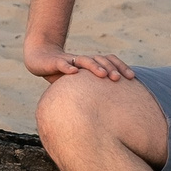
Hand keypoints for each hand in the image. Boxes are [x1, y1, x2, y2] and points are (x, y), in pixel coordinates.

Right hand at [24, 42, 138, 81]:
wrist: (39, 58)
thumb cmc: (60, 73)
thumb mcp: (78, 83)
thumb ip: (91, 92)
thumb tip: (110, 112)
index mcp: (89, 63)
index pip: (108, 60)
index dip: (120, 66)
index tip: (132, 77)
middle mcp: (81, 60)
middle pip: (99, 59)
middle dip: (110, 68)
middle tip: (119, 79)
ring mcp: (69, 60)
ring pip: (84, 60)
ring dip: (94, 66)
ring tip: (103, 75)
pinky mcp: (54, 62)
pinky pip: (62, 64)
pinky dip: (68, 67)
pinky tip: (74, 72)